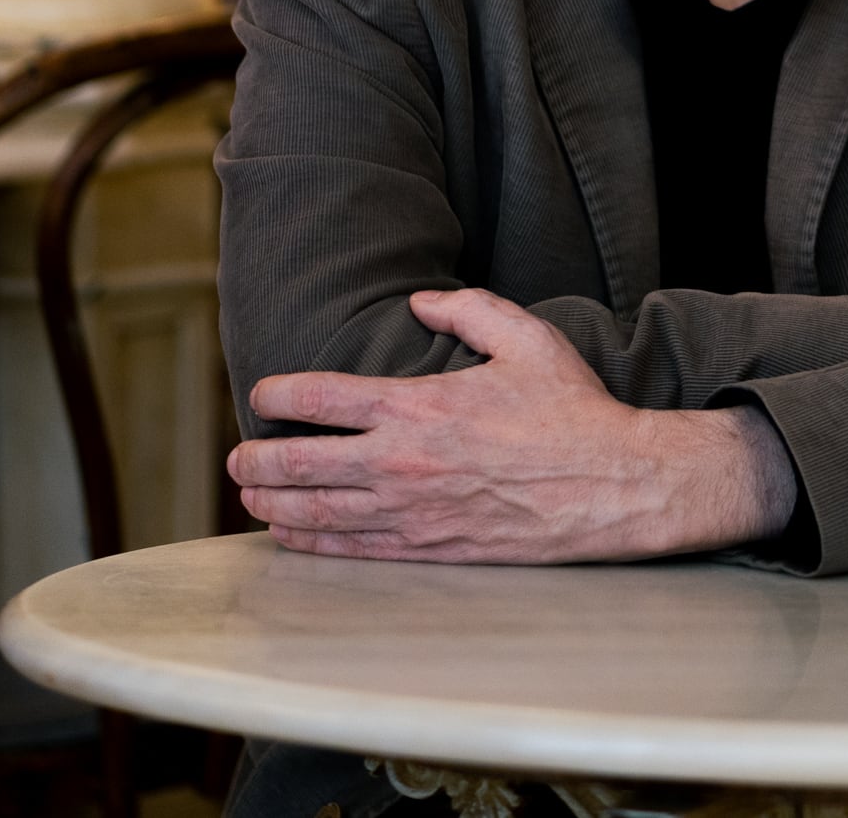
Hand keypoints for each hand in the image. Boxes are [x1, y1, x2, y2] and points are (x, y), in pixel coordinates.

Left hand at [229, 288, 797, 562]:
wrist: (611, 484)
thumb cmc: (571, 410)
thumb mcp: (526, 337)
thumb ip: (467, 308)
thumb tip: (421, 299)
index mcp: (418, 404)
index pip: (322, 399)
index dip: (279, 396)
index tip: (262, 394)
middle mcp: (401, 461)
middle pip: (302, 463)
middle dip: (257, 460)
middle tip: (236, 458)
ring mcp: (411, 511)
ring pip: (317, 512)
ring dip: (274, 504)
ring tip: (248, 497)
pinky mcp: (428, 548)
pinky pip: (353, 549)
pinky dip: (312, 543)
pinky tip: (290, 536)